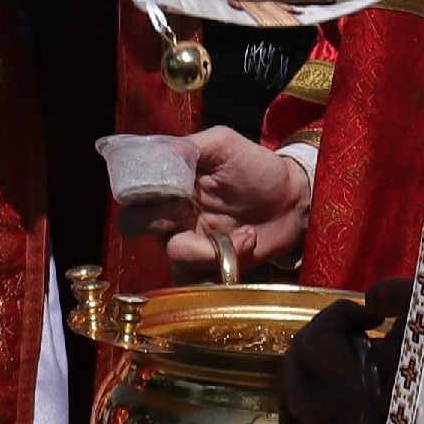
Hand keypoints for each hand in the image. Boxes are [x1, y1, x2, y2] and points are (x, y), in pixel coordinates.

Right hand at [118, 128, 316, 281]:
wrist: (292, 200)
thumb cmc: (256, 168)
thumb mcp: (224, 144)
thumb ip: (188, 147)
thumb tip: (157, 154)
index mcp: (168, 182)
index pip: (131, 190)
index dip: (140, 193)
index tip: (168, 191)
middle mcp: (170, 213)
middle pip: (134, 225)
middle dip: (161, 223)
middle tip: (188, 212)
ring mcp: (188, 241)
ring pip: (172, 255)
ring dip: (207, 249)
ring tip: (246, 234)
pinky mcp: (207, 266)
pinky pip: (195, 279)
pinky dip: (222, 266)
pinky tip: (247, 244)